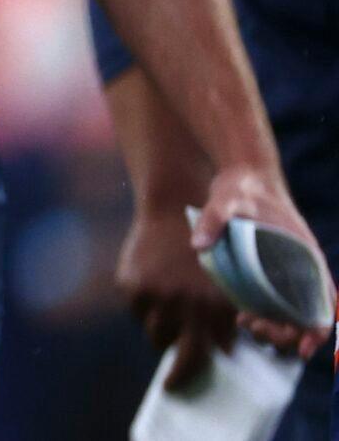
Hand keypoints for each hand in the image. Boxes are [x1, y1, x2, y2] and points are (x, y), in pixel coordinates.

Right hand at [117, 203, 236, 388]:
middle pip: (168, 347)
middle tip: (168, 378)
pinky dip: (143, 305)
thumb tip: (221, 352)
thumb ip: (224, 318)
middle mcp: (184, 304)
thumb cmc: (207, 249)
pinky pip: (135, 310)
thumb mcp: (225, 283)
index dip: (185, 374)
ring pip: (151, 330)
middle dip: (169, 365)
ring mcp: (156, 294)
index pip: (196, 356)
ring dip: (160, 327)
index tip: (174, 384)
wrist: (175, 207)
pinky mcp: (132, 284)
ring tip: (169, 309)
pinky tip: (153, 284)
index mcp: (212, 308)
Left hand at [192, 165, 333, 360]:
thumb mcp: (226, 198)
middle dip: (285, 333)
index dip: (317, 331)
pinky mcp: (271, 271)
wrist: (243, 174)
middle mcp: (302, 267)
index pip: (325, 303)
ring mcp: (288, 271)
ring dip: (273, 328)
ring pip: (291, 315)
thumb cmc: (242, 185)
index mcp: (305, 255)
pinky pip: (275, 303)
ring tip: (243, 322)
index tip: (301, 349)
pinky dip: (265, 315)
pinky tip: (240, 314)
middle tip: (253, 328)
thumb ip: (214, 219)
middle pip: (308, 317)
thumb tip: (198, 245)